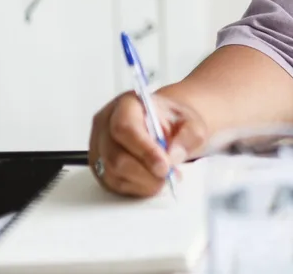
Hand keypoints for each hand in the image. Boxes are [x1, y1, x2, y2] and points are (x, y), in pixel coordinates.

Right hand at [88, 89, 207, 196]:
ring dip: (142, 182)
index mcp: (127, 104)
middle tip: (168, 175)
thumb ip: (188, 137)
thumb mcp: (193, 123)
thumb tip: (173, 155)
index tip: (164, 166)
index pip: (125, 127)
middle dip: (145, 172)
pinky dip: (136, 188)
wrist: (167, 126)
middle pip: (115, 156)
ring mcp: (99, 147)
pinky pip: (113, 184)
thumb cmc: (174, 122)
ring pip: (113, 174)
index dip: (144, 150)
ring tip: (164, 178)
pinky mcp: (100, 167)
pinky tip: (151, 181)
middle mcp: (106, 124)